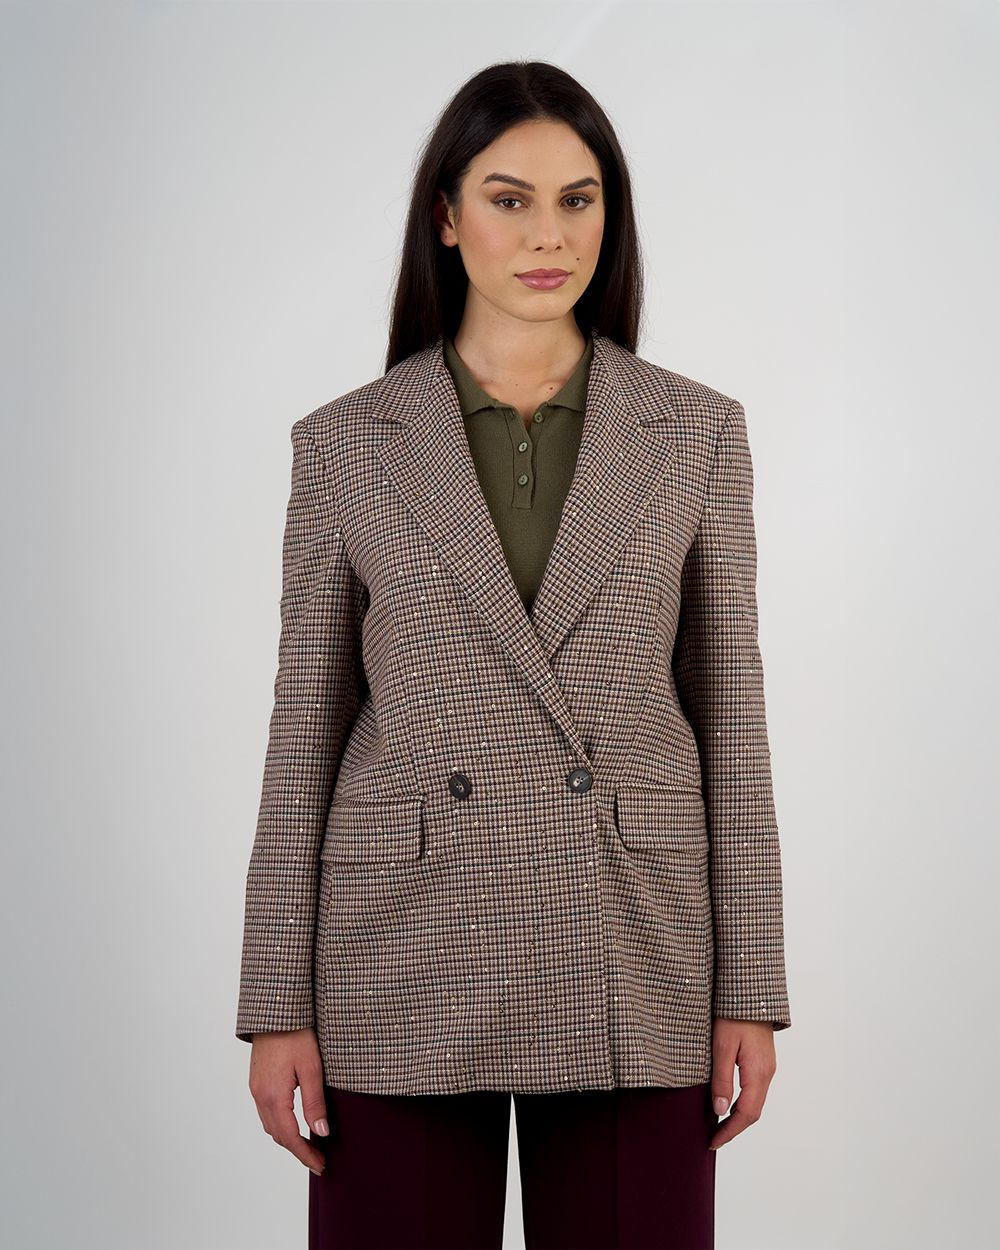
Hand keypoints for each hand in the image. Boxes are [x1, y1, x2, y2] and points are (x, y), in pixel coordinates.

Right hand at [248, 1028, 329, 1174]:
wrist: (276, 1010)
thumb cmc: (296, 1034)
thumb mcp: (312, 1068)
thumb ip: (315, 1103)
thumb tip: (321, 1133)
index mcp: (274, 1095)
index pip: (290, 1137)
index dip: (305, 1155)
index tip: (321, 1165)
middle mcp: (260, 1095)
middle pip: (277, 1135)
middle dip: (297, 1150)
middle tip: (319, 1159)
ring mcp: (256, 1087)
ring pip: (270, 1124)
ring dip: (287, 1138)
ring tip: (309, 1144)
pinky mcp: (257, 1080)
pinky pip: (266, 1111)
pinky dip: (279, 1123)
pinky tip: (293, 1121)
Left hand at [708, 1017, 776, 1149]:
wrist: (750, 991)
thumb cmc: (733, 1014)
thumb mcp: (721, 1046)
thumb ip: (722, 1079)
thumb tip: (719, 1111)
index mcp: (758, 1072)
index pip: (746, 1114)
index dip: (730, 1132)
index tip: (712, 1142)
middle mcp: (767, 1073)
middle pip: (753, 1112)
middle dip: (734, 1128)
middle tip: (713, 1138)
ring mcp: (767, 1067)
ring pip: (755, 1102)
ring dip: (738, 1117)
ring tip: (717, 1125)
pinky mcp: (762, 1061)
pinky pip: (754, 1090)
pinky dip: (742, 1103)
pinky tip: (728, 1103)